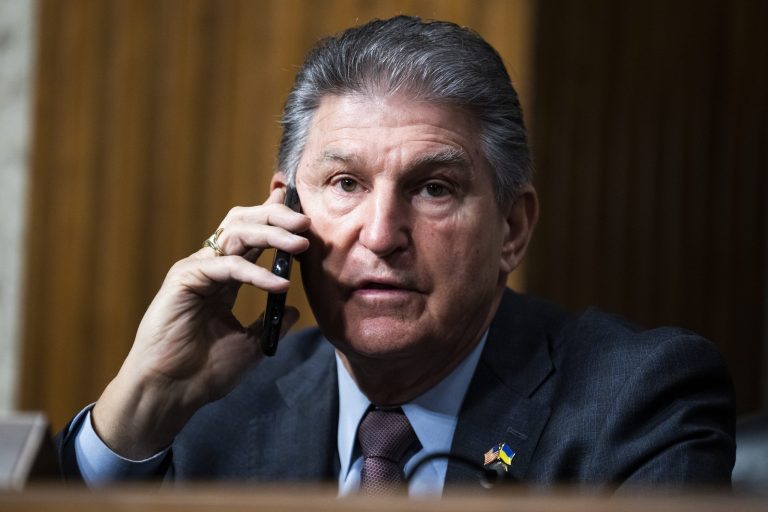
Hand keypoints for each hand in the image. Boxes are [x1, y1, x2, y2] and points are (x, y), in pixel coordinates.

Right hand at [92, 187, 310, 458]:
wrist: (173, 393)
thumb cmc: (205, 372)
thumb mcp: (251, 344)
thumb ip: (271, 321)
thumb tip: (294, 309)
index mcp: (225, 277)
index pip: (252, 237)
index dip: (275, 220)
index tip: (303, 212)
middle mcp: (210, 267)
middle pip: (243, 223)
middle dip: (276, 217)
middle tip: (306, 221)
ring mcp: (196, 270)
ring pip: (235, 234)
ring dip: (272, 235)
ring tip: (301, 244)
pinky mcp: (184, 279)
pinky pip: (227, 267)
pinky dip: (256, 273)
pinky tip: (280, 284)